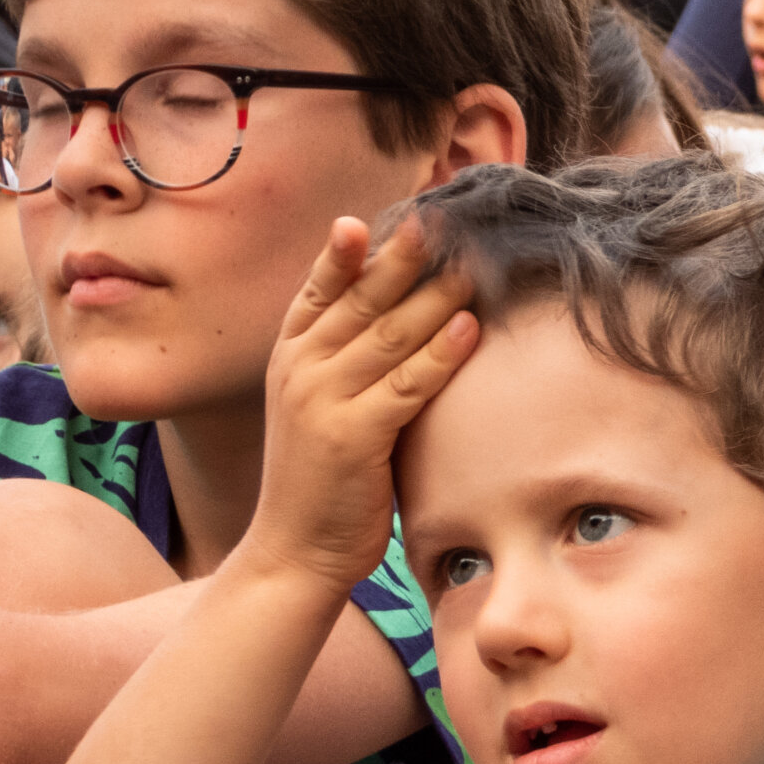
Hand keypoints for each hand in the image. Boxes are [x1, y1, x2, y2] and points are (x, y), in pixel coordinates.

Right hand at [247, 217, 474, 595]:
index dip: (351, 249)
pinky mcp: (352, 436)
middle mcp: (300, 369)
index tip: (386, 212)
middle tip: (443, 218)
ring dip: (435, 296)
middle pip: (361, 299)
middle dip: (404, 256)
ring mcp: (322, 400)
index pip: (321, 287)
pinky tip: (470, 327)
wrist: (294, 550)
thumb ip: (349, 358)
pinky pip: (406, 385)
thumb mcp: (323, 404)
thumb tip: (404, 311)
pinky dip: (440, 354)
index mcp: (290, 355)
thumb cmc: (323, 476)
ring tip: (473, 264)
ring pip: (389, 334)